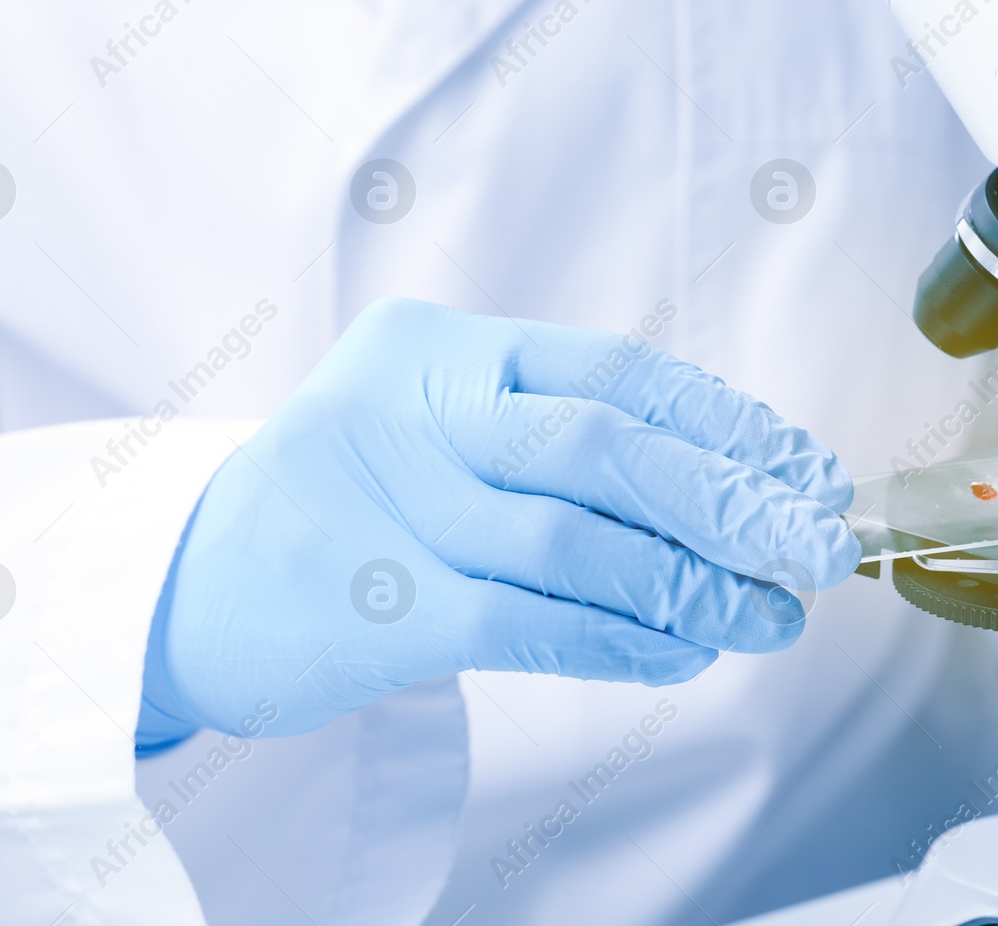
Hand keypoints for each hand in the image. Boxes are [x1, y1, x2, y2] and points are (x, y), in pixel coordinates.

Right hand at [137, 298, 857, 750]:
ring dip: (692, 585)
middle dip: (729, 501)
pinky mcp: (373, 606)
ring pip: (575, 541)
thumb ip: (547, 436)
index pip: (614, 369)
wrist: (184, 581)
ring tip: (767, 617)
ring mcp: (387, 505)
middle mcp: (411, 407)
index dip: (723, 422)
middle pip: (605, 446)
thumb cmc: (343, 498)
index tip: (802, 469)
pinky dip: (620, 640)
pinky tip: (684, 653)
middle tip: (813, 548)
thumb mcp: (429, 422)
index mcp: (436, 344)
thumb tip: (728, 487)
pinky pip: (528, 624)